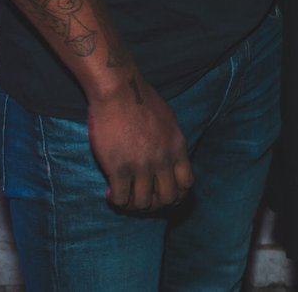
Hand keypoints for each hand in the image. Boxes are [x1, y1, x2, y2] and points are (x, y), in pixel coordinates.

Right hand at [87, 81, 191, 210]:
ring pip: (143, 203)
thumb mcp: (169, 120)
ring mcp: (142, 165)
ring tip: (125, 196)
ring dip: (133, 205)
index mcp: (178, 147)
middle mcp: (163, 159)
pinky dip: (116, 201)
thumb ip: (171, 142)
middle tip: (141, 198)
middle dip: (154, 204)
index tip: (161, 194)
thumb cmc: (142, 101)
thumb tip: (170, 156)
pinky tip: (111, 192)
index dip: (176, 195)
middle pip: (167, 198)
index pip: (186, 184)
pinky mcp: (119, 168)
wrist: (120, 91)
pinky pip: (121, 198)